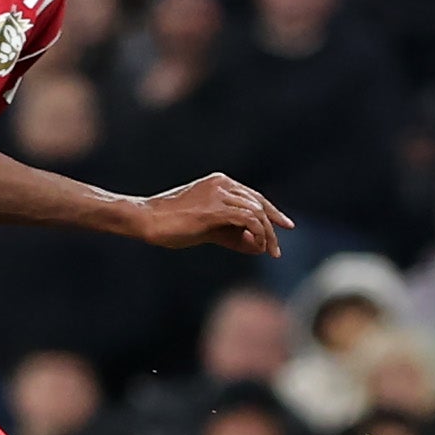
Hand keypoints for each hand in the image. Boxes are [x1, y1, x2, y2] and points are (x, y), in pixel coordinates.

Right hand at [135, 174, 293, 257]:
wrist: (148, 220)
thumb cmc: (173, 225)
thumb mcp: (208, 229)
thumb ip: (232, 235)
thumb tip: (257, 247)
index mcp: (220, 182)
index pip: (254, 196)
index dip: (272, 211)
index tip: (286, 225)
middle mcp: (222, 184)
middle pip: (259, 203)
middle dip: (273, 227)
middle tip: (277, 251)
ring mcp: (219, 194)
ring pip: (257, 212)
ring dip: (266, 235)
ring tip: (268, 252)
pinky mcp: (215, 209)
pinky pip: (248, 220)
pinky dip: (257, 234)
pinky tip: (256, 247)